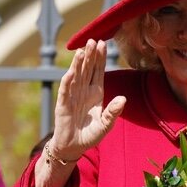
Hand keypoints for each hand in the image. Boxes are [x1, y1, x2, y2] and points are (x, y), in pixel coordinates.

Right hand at [51, 40, 125, 160]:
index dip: (100, 58)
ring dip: (79, 63)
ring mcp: (73, 95)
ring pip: (76, 75)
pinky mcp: (63, 104)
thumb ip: (113, 112)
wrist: (74, 146)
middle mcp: (84, 91)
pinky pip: (66, 90)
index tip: (103, 43)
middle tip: (94, 40)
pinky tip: (72, 71)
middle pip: (87, 69)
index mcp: (96, 93)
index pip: (98, 71)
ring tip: (82, 49)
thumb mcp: (106, 125)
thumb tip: (123, 98)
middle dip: (90, 55)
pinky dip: (69, 80)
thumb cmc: (90, 134)